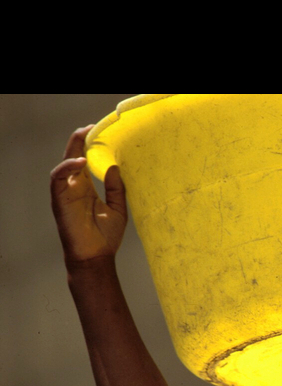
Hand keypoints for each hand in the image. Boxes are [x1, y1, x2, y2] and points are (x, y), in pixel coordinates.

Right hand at [50, 126, 127, 264]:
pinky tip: (81, 162)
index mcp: (87, 189)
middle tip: (90, 127)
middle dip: (79, 141)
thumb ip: (116, 188)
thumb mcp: (118, 208)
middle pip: (73, 158)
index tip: (99, 132)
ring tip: (83, 136)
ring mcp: (66, 194)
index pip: (85, 161)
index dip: (89, 146)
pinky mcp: (60, 200)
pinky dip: (67, 167)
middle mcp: (75, 188)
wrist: (97, 258)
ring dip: (72, 149)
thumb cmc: (106, 237)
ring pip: (64, 165)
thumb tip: (114, 167)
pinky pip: (58, 179)